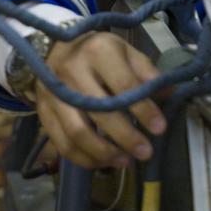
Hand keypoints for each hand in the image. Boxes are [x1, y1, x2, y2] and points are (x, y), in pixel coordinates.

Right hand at [35, 33, 165, 170]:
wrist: (57, 48)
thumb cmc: (99, 50)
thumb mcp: (126, 51)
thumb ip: (146, 72)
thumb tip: (167, 94)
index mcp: (98, 52)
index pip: (124, 86)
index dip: (144, 110)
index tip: (160, 128)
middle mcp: (72, 72)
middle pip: (100, 113)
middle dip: (126, 137)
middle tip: (145, 152)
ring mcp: (54, 94)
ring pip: (78, 133)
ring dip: (104, 153)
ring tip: (125, 161)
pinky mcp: (43, 112)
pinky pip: (62, 143)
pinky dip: (83, 158)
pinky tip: (102, 162)